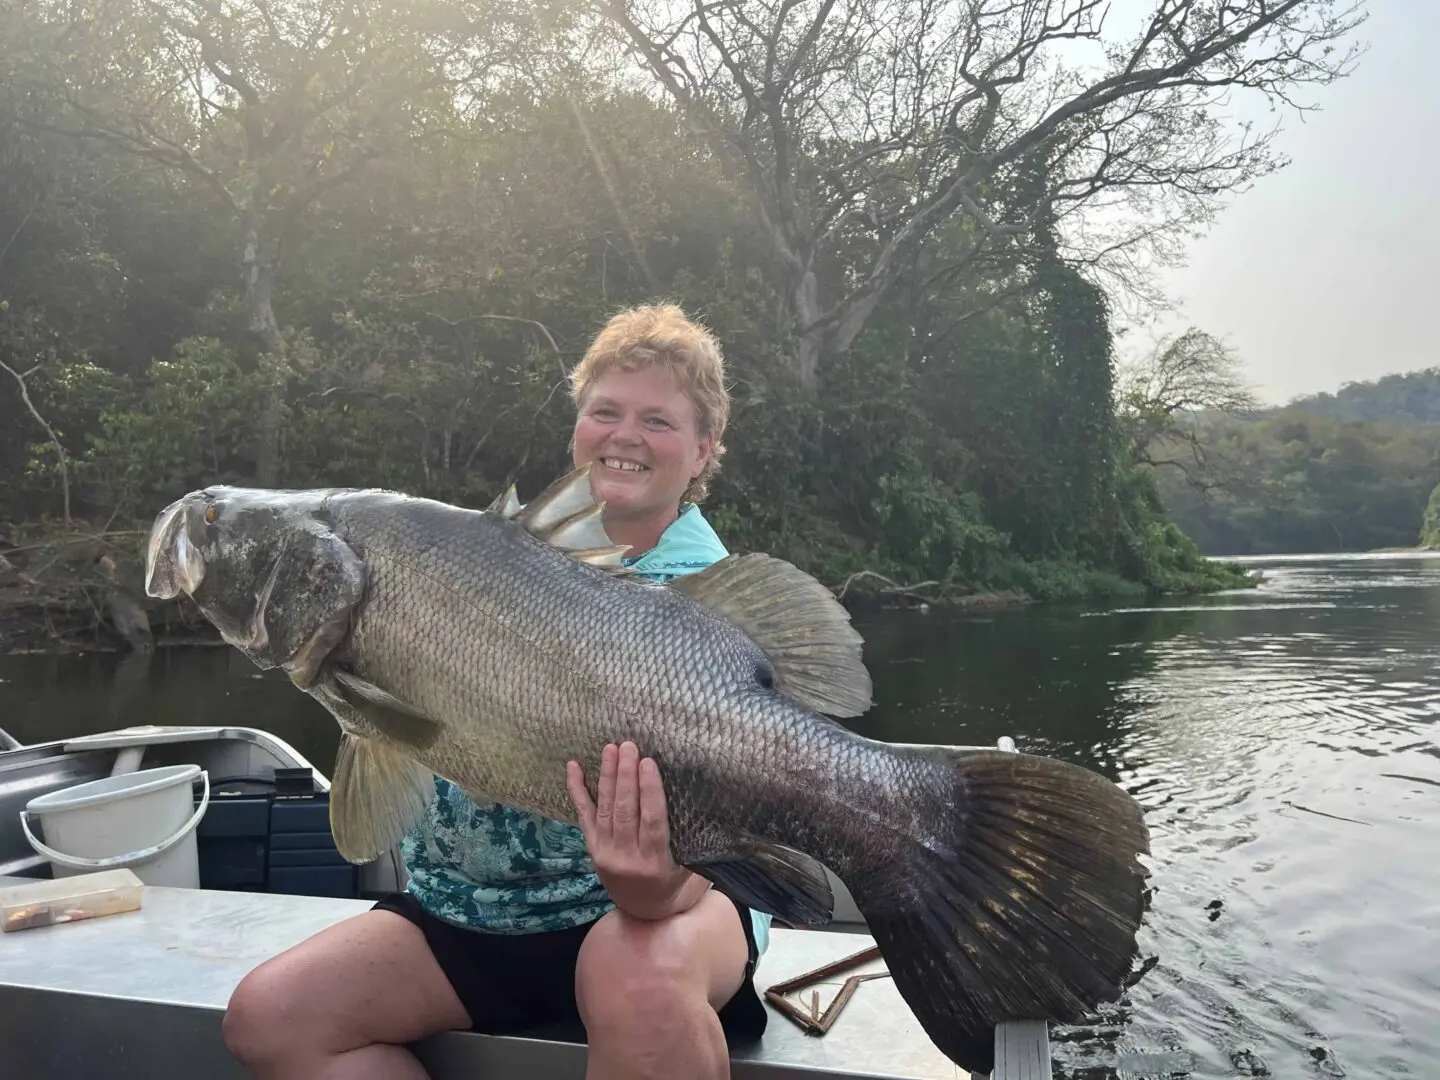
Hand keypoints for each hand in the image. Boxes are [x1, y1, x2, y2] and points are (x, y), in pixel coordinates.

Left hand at [566, 741, 703, 919]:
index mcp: (655, 862)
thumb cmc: (676, 885)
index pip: (651, 820)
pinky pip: (583, 815)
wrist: (645, 914)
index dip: (649, 790)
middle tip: (628, 746)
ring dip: (607, 776)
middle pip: (625, 810)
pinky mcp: (592, 848)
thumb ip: (695, 841)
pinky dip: (577, 790)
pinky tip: (573, 767)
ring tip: (610, 748)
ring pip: (605, 809)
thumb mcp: (692, 870)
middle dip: (626, 775)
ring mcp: (605, 853)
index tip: (648, 762)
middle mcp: (627, 858)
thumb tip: (713, 800)